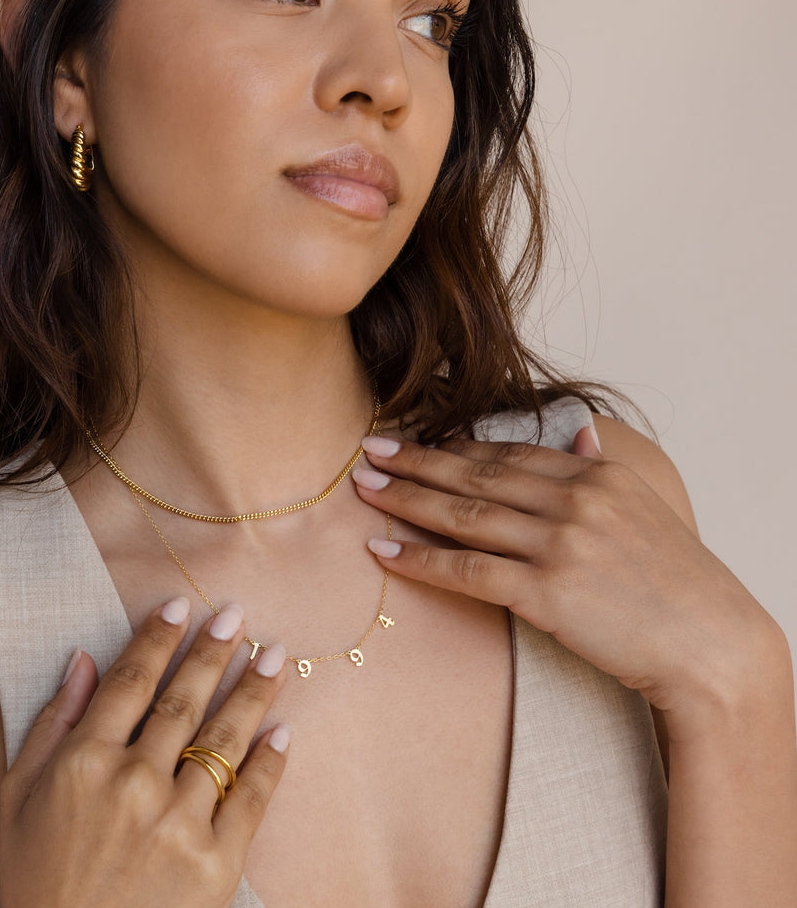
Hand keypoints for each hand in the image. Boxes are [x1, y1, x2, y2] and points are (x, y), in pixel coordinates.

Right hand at [0, 599, 289, 907]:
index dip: (157, 638)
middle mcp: (134, 784)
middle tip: (236, 615)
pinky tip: (283, 730)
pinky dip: (271, 761)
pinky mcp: (216, 864)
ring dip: (253, 691)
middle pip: (183, 701)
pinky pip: (252, 798)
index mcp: (84, 763)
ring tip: (274, 655)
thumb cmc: (37, 880)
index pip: (129, 681)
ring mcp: (178, 823)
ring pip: (225, 739)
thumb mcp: (16, 800)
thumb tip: (82, 658)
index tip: (178, 605)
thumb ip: (50, 723)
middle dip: (212, 652)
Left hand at [352, 428, 778, 731]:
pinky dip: (422, 559)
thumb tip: (580, 435)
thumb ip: (602, 470)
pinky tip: (384, 550)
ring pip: (464, 516)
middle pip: (475, 476)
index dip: (454, 446)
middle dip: (416, 462)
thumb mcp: (647, 508)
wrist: (714, 646)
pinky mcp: (548, 592)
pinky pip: (469, 570)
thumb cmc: (679, 583)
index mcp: (596, 476)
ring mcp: (560, 544)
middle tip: (369, 450)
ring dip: (407, 501)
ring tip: (365, 490)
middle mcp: (574, 500)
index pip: (507, 454)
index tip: (414, 439)